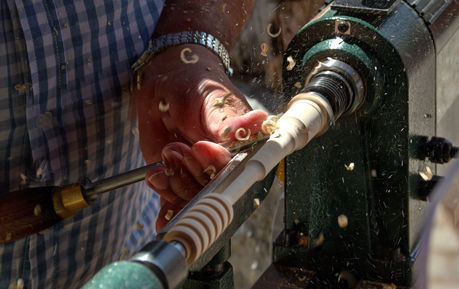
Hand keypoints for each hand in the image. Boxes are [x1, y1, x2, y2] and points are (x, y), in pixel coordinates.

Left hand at [135, 44, 267, 230]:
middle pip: (213, 190)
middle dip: (190, 175)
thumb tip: (260, 120)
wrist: (166, 83)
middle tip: (175, 148)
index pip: (235, 169)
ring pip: (192, 199)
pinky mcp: (179, 180)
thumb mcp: (211, 98)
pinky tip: (162, 222)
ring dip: (174, 184)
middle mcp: (224, 166)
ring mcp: (200, 175)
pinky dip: (168, 214)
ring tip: (165, 154)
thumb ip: (229, 119)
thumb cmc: (196, 84)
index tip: (199, 147)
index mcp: (242, 147)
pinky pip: (175, 203)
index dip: (217, 165)